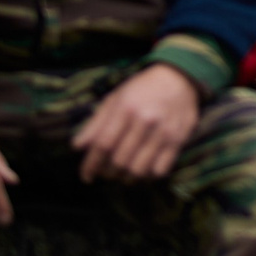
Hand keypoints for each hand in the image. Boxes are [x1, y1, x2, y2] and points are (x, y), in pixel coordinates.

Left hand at [70, 64, 201, 183]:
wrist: (178, 78)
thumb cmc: (141, 89)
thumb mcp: (115, 98)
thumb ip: (96, 123)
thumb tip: (77, 147)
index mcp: (125, 107)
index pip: (103, 144)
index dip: (91, 164)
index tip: (86, 176)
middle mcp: (145, 120)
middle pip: (120, 160)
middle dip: (108, 172)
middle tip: (106, 172)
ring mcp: (163, 132)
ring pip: (139, 170)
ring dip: (126, 177)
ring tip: (122, 173)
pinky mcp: (178, 140)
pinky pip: (159, 170)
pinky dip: (147, 176)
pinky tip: (143, 168)